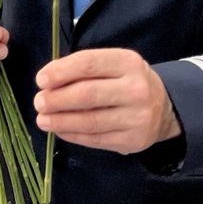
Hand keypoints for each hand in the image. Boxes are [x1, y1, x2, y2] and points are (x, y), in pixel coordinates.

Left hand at [34, 49, 181, 154]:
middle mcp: (136, 89)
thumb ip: (82, 70)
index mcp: (128, 63)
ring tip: (42, 119)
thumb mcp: (112, 66)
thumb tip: (47, 83)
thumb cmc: (125, 82)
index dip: (61, 72)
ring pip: (90, 121)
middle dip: (57, 99)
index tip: (41, 80)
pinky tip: (60, 130)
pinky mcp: (132, 140)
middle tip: (39, 102)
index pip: (89, 64)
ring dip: (60, 121)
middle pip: (88, 94)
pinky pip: (95, 139)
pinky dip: (72, 135)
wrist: (163, 109)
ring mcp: (137, 117)